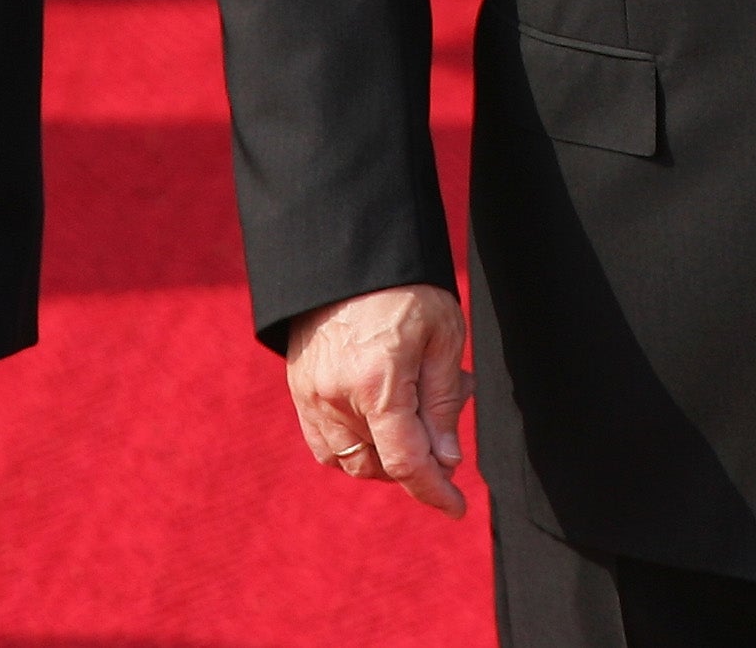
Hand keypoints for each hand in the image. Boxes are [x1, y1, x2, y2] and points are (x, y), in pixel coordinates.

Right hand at [283, 283, 471, 517]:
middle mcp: (336, 396)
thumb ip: (443, 403)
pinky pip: (325, 444)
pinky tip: (379, 419)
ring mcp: (310, 393)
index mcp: (376, 382)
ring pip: (351, 460)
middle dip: (418, 460)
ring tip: (413, 409)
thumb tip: (446, 460)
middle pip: (380, 466)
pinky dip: (354, 447)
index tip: (458, 507)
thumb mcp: (443, 335)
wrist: (347, 249)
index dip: (435, 492)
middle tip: (445, 410)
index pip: (406, 463)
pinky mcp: (298, 386)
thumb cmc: (404, 285)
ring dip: (386, 456)